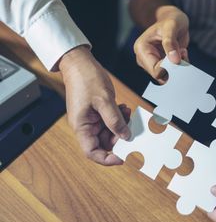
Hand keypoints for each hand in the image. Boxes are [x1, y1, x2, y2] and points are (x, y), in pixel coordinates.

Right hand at [59, 46, 130, 164]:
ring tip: (127, 112)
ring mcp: (92, 119)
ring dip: (121, 125)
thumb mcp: (104, 101)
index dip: (106, 158)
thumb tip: (125, 137)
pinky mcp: (98, 112)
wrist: (80, 63)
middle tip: (130, 127)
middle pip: (103, 143)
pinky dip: (120, 117)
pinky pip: (111, 121)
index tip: (122, 158)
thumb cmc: (86, 79)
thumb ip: (115, 120)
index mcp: (81, 126)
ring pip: (110, 132)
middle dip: (119, 137)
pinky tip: (124, 108)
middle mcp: (86, 126)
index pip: (91, 152)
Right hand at [134, 6, 189, 82]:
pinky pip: (173, 73)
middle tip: (182, 51)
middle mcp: (144, 58)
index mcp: (141, 49)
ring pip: (167, 76)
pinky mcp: (162, 64)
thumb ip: (170, 43)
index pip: (155, 70)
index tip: (180, 53)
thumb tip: (174, 61)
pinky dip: (181, 65)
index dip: (170, 66)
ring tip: (182, 50)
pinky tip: (182, 53)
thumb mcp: (171, 27)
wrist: (174, 20)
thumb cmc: (171, 20)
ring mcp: (153, 62)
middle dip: (174, 66)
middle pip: (160, 75)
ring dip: (179, 66)